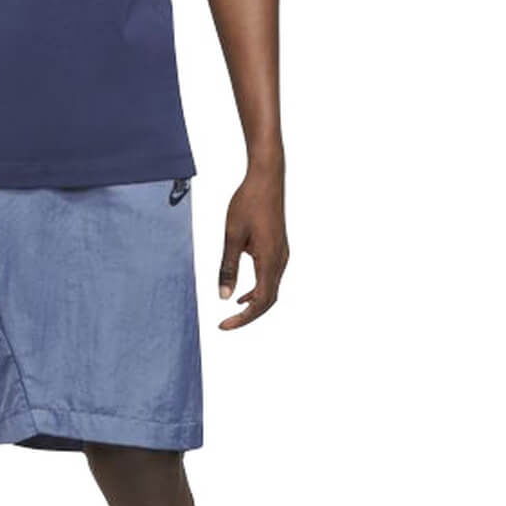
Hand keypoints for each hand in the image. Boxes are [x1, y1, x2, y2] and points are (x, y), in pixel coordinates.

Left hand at [217, 166, 288, 328]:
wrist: (267, 178)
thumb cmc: (247, 203)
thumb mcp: (231, 236)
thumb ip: (227, 267)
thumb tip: (223, 297)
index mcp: (269, 260)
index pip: (260, 301)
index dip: (242, 318)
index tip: (223, 326)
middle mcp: (280, 260)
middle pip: (268, 300)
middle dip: (248, 316)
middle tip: (225, 324)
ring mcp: (282, 254)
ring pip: (271, 290)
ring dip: (254, 304)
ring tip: (232, 313)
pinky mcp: (279, 248)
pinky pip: (271, 278)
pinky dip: (258, 291)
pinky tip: (243, 293)